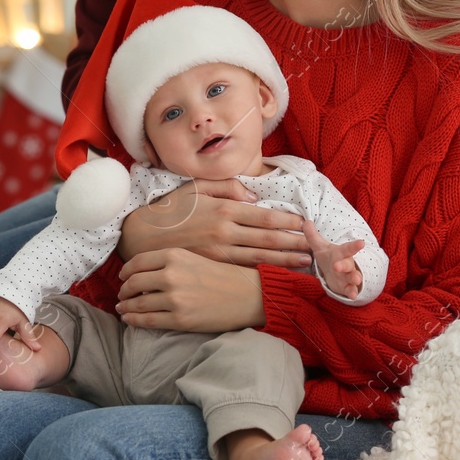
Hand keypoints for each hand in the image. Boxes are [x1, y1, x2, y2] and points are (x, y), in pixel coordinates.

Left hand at [114, 247, 263, 331]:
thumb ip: (168, 262)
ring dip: (125, 307)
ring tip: (122, 309)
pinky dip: (133, 321)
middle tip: (121, 295)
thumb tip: (141, 274)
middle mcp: (171, 275)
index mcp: (174, 255)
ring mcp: (175, 298)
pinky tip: (129, 320)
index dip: (125, 271)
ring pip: (138, 304)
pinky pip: (147, 321)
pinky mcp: (180, 319)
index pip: (136, 263)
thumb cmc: (222, 275)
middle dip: (123, 291)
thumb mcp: (194, 257)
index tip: (122, 277)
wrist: (248, 295)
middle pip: (133, 283)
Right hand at [116, 178, 311, 268]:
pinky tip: (277, 273)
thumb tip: (254, 197)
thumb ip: (227, 187)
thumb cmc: (171, 209)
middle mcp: (225, 231)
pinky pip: (244, 269)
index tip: (304, 223)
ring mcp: (219, 252)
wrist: (143, 236)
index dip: (288, 221)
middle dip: (294, 243)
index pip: (264, 217)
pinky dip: (264, 271)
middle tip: (315, 248)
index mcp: (223, 209)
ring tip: (304, 262)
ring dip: (285, 260)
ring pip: (261, 258)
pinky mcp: (213, 266)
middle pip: (268, 240)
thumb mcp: (196, 187)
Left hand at [302, 219, 364, 299]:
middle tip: (338, 266)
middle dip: (344, 265)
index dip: (354, 245)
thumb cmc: (329, 257)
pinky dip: (352, 292)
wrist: (335, 273)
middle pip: (348, 264)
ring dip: (355, 278)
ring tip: (355, 280)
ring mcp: (348, 276)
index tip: (362, 242)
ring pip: (354, 276)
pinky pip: (351, 290)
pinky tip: (353, 295)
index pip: (348, 248)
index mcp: (341, 253)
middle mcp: (347, 264)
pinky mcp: (347, 287)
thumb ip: (312, 235)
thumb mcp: (319, 247)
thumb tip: (306, 221)